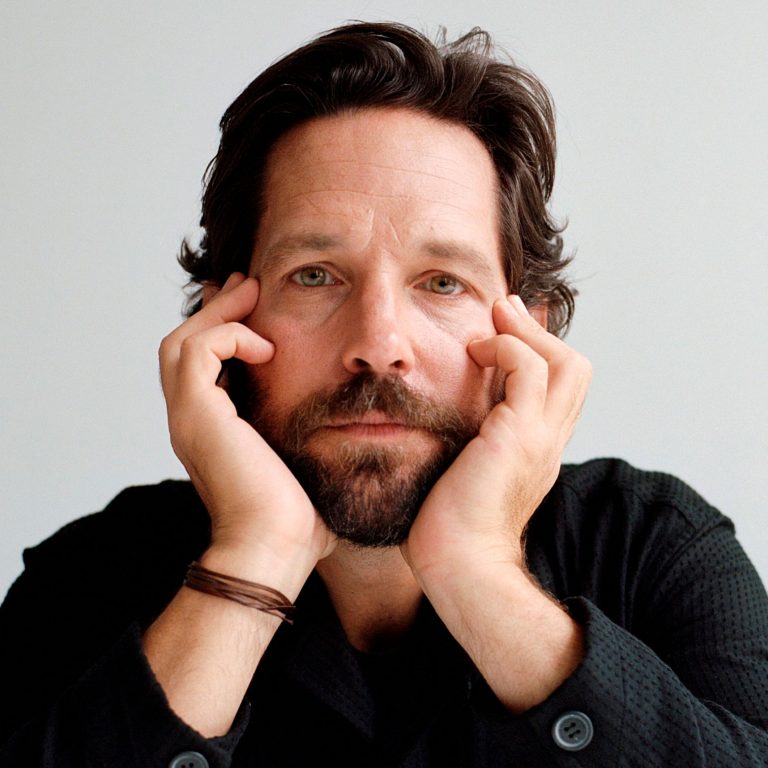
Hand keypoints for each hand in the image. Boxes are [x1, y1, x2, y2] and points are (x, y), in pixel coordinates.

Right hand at [158, 273, 334, 567]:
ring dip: (218, 315)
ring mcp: (189, 419)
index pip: (203, 368)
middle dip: (216, 313)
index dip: (226, 333)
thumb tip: (346, 429)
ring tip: (251, 293)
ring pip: (181, 343)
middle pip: (183, 347)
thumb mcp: (304, 466)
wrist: (274, 553)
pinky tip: (266, 347)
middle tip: (248, 286)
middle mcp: (192, 422)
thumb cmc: (297, 521)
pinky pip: (198, 352)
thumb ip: (309, 441)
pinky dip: (228, 337)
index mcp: (212, 432)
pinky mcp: (196, 416)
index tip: (257, 309)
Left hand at [402, 294, 590, 579]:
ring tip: (493, 322)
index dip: (540, 352)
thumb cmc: (448, 528)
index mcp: (537, 450)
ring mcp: (539, 439)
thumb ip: (468, 443)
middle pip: (575, 369)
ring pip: (565, 363)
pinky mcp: (518, 437)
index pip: (560, 389)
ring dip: (527, 333)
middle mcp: (548, 442)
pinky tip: (474, 354)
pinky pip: (529, 370)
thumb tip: (446, 417)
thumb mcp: (463, 473)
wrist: (457, 568)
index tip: (506, 329)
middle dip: (539, 334)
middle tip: (502, 313)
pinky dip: (506, 349)